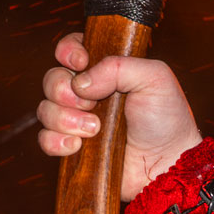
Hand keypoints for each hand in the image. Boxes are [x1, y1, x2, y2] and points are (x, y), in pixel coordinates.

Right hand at [37, 33, 203, 203]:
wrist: (168, 164)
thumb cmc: (167, 119)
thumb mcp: (155, 78)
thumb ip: (119, 66)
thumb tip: (81, 81)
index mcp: (107, 71)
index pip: (72, 49)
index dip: (68, 51)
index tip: (80, 62)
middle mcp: (89, 93)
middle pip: (52, 79)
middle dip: (64, 89)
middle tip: (91, 103)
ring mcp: (78, 121)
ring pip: (46, 110)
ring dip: (66, 118)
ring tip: (95, 129)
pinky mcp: (73, 148)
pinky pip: (45, 140)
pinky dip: (56, 141)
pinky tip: (78, 146)